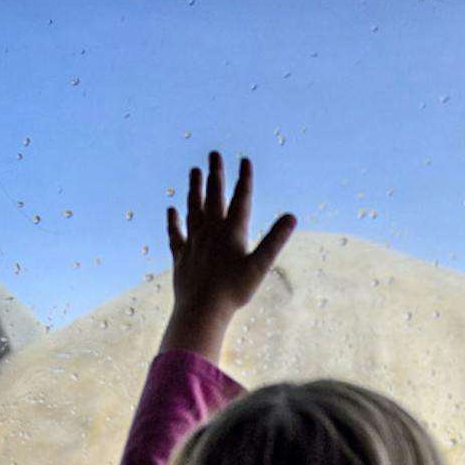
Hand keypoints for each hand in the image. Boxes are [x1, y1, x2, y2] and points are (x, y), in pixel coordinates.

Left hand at [159, 151, 296, 360]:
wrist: (201, 310)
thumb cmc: (234, 291)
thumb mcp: (260, 266)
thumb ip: (275, 240)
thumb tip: (292, 216)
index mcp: (231, 231)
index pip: (241, 199)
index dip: (244, 178)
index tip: (244, 159)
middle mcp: (210, 231)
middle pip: (213, 196)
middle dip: (215, 174)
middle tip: (214, 154)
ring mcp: (193, 242)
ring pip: (193, 208)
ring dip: (194, 188)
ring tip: (194, 170)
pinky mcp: (181, 256)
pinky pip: (176, 233)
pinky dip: (174, 220)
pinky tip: (172, 209)